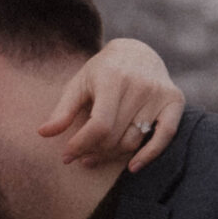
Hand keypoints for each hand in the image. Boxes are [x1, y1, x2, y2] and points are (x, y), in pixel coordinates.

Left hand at [38, 38, 184, 172]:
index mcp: (113, 77)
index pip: (99, 125)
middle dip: (93, 152)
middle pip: (114, 136)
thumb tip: (42, 133)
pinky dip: (149, 155)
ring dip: (112, 156)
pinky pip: (164, 136)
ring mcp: (159, 93)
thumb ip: (62, 110)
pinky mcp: (175, 101)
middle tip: (79, 158)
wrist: (137, 52)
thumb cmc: (102, 71)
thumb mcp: (79, 84)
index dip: (81, 145)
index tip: (67, 156)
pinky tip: (132, 167)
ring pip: (133, 141)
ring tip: (94, 158)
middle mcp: (139, 85)